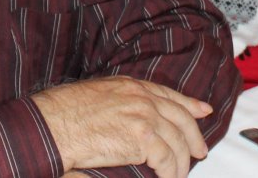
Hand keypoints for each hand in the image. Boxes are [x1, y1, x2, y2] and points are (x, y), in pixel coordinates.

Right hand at [32, 76, 212, 177]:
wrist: (54, 123)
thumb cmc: (65, 112)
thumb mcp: (99, 95)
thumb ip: (121, 102)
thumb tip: (132, 118)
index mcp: (131, 86)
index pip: (168, 95)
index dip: (189, 104)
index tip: (203, 110)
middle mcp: (142, 98)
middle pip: (180, 118)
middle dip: (194, 136)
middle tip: (200, 151)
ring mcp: (144, 116)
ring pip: (176, 143)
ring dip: (180, 163)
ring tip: (178, 174)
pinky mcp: (142, 138)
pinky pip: (166, 160)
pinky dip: (170, 173)